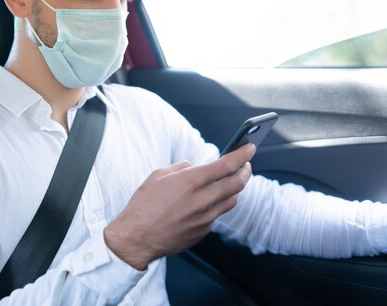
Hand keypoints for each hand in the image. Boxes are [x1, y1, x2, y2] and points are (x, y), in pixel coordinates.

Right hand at [104, 144, 254, 269]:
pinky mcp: (203, 232)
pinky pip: (217, 215)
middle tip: (246, 165)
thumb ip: (182, 168)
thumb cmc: (143, 205)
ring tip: (230, 182)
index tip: (250, 148)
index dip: (242, 154)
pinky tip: (208, 202)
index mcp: (191, 181)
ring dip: (234, 189)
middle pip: (237, 183)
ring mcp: (205, 218)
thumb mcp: (159, 175)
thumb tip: (195, 167)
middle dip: (245, 170)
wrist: (136, 238)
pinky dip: (217, 205)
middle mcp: (202, 199)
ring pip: (232, 200)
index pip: (227, 164)